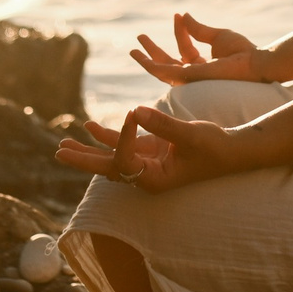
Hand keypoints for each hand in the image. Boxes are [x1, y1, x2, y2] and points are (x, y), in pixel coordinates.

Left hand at [54, 107, 241, 191]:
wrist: (233, 151)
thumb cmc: (216, 148)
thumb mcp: (191, 136)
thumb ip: (163, 125)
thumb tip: (134, 112)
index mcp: (155, 179)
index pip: (125, 161)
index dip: (122, 138)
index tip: (133, 114)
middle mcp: (147, 175)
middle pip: (107, 168)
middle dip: (82, 159)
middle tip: (58, 152)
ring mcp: (148, 162)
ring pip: (111, 157)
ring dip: (88, 149)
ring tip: (63, 143)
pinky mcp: (152, 150)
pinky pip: (123, 145)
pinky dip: (107, 136)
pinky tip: (89, 126)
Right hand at [130, 12, 261, 83]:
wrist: (253, 62)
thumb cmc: (242, 52)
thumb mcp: (217, 36)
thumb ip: (198, 29)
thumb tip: (184, 14)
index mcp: (203, 65)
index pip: (185, 48)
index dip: (180, 31)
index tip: (179, 14)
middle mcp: (195, 75)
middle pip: (168, 62)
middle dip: (154, 50)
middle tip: (140, 36)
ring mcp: (190, 79)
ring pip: (161, 70)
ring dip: (146, 58)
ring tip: (133, 47)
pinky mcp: (188, 78)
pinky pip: (164, 72)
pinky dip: (150, 64)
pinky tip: (139, 55)